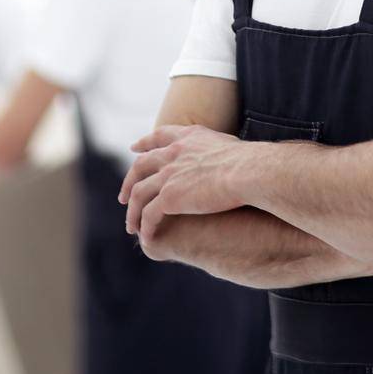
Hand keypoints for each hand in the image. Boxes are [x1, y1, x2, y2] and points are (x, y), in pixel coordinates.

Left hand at [120, 125, 252, 246]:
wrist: (249, 172)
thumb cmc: (250, 162)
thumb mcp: (229, 146)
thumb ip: (218, 150)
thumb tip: (229, 156)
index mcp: (188, 139)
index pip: (159, 137)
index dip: (144, 142)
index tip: (134, 148)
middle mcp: (173, 154)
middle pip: (140, 166)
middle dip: (128, 181)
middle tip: (123, 196)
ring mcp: (168, 175)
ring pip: (138, 194)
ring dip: (132, 212)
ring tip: (131, 226)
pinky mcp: (169, 197)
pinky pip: (149, 215)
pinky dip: (145, 226)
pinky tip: (147, 237)